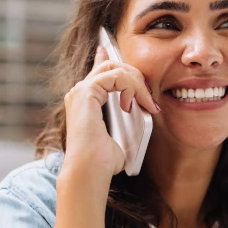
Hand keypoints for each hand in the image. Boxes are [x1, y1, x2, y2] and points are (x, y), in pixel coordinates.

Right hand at [62, 45, 159, 178]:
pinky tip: (133, 104)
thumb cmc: (104, 162)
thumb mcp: (121, 137)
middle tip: (148, 98)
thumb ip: (127, 120)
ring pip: (114, 68)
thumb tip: (142, 113)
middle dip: (134, 76)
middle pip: (110, 66)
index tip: (122, 56)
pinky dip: (130, 87)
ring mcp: (80, 92)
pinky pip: (115, 76)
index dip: (109, 59)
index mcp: (84, 102)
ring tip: (145, 104)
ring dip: (136, 83)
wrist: (91, 171)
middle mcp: (79, 93)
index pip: (99, 72)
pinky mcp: (85, 92)